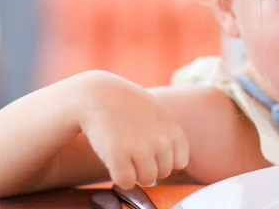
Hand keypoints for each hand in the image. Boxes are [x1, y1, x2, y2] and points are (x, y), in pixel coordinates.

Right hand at [76, 71, 189, 189]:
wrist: (98, 94)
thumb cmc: (128, 105)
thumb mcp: (158, 113)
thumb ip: (169, 136)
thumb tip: (178, 166)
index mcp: (173, 129)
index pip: (179, 163)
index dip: (163, 160)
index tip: (149, 149)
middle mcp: (161, 140)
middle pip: (163, 173)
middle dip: (148, 166)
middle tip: (132, 148)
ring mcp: (140, 149)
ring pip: (146, 180)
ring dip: (134, 172)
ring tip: (124, 153)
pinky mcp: (118, 156)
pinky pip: (127, 183)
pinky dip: (119, 177)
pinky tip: (113, 161)